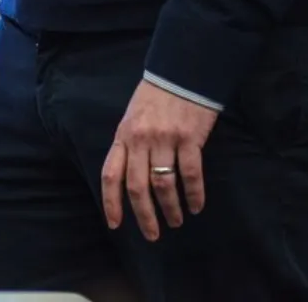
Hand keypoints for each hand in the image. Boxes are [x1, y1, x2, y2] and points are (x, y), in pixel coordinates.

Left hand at [101, 80, 217, 239]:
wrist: (180, 73)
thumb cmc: (155, 99)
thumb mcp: (132, 119)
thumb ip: (129, 146)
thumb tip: (128, 179)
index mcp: (123, 137)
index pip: (110, 175)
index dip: (110, 202)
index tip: (115, 225)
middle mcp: (140, 140)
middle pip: (137, 186)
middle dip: (144, 215)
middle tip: (153, 234)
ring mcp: (165, 139)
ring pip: (163, 184)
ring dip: (170, 208)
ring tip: (176, 221)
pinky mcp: (190, 138)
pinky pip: (190, 173)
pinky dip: (194, 194)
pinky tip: (196, 206)